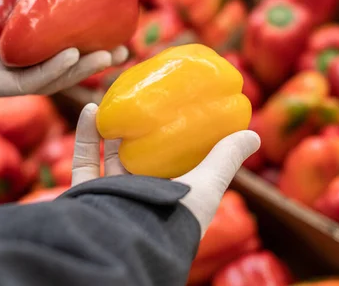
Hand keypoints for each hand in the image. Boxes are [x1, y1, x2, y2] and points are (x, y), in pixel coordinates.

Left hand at [0, 0, 127, 97]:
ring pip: (49, 80)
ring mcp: (1, 78)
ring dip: (80, 69)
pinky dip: (50, 70)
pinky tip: (71, 55)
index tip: (119, 35)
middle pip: (63, 70)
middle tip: (124, 51)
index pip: (61, 52)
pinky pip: (25, 81)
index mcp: (17, 47)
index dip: (91, 48)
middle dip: (95, 65)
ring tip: (106, 55)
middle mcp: (13, 66)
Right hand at [71, 103, 260, 235]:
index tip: (175, 110)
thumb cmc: (175, 216)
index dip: (175, 139)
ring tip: (115, 99)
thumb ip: (226, 158)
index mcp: (171, 195)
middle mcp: (141, 196)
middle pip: (139, 157)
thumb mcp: (209, 184)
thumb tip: (253, 135)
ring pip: (109, 156)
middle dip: (139, 130)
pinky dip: (86, 135)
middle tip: (142, 101)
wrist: (129, 240)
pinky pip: (84, 161)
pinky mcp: (88, 194)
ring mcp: (113, 195)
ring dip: (110, 127)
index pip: (176, 163)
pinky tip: (91, 109)